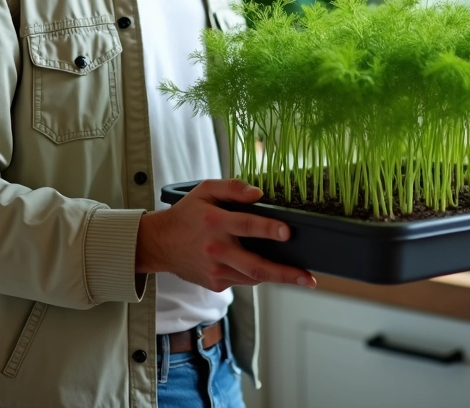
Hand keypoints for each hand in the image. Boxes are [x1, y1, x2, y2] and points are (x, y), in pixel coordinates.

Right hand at [135, 178, 316, 292]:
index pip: (246, 225)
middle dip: (285, 273)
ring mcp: (216, 270)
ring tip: (300, 276)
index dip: (268, 228)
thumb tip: (258, 194)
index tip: (288, 232)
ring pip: (253, 276)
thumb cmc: (187, 214)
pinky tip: (266, 267)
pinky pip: (243, 280)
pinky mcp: (216, 283)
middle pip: (255, 265)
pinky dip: (257, 274)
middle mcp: (216, 249)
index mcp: (214, 221)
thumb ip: (232, 187)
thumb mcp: (204, 190)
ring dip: (278, 276)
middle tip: (308, 277)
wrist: (161, 243)